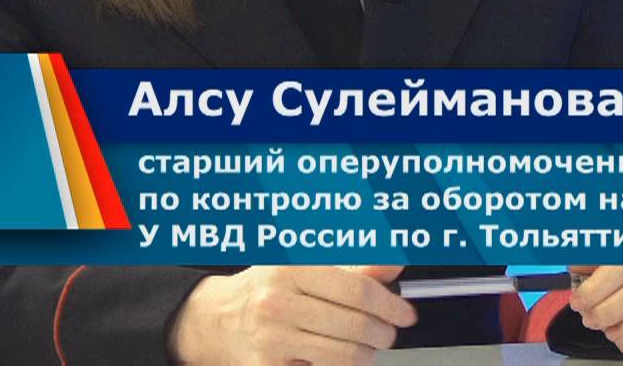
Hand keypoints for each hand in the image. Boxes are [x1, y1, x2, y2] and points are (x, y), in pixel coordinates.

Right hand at [167, 264, 416, 364]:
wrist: (217, 319)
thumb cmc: (268, 288)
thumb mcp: (306, 265)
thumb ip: (354, 266)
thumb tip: (393, 267)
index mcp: (292, 268)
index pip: (358, 289)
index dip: (390, 304)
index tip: (405, 313)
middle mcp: (278, 302)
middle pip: (355, 326)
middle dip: (384, 333)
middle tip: (388, 332)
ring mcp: (272, 339)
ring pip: (344, 356)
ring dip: (367, 354)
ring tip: (365, 345)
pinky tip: (336, 356)